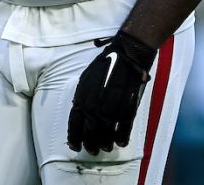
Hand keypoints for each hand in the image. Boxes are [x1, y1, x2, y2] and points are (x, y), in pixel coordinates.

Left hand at [67, 31, 155, 154]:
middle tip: (92, 150)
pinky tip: (121, 142)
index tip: (75, 146)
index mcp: (82, 97)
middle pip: (90, 133)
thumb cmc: (105, 64)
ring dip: (106, 143)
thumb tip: (79, 112)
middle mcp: (95, 105)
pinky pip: (124, 128)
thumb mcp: (86, 78)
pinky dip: (122, 138)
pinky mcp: (128, 108)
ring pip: (107, 134)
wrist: (127, 54)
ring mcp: (112, 108)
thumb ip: (82, 97)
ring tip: (106, 147)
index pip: (75, 124)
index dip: (74, 138)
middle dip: (90, 144)